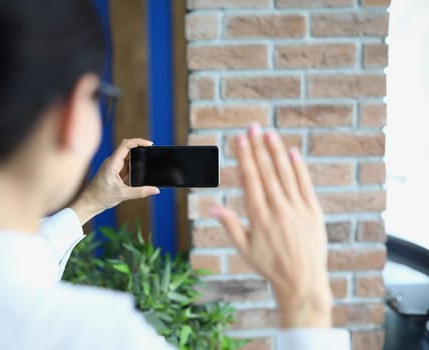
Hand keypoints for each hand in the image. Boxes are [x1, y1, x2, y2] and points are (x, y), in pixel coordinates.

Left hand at [72, 138, 159, 224]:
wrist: (88, 203)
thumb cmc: (100, 197)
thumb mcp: (123, 195)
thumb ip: (141, 192)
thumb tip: (155, 190)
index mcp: (112, 163)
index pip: (126, 144)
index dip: (139, 141)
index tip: (150, 144)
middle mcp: (111, 162)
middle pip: (127, 148)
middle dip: (140, 149)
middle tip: (151, 152)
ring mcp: (112, 166)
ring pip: (126, 157)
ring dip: (136, 158)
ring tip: (147, 161)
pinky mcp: (113, 172)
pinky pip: (125, 165)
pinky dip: (133, 166)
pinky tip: (138, 171)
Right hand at [209, 123, 331, 327]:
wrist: (302, 282)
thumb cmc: (269, 265)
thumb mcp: (244, 249)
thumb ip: (229, 225)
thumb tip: (210, 206)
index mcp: (259, 217)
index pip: (250, 180)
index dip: (244, 157)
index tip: (239, 140)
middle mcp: (278, 210)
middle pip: (266, 172)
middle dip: (258, 147)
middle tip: (252, 127)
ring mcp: (298, 210)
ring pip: (285, 174)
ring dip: (276, 152)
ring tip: (269, 134)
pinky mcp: (313, 212)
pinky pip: (305, 185)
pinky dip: (298, 168)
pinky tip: (292, 152)